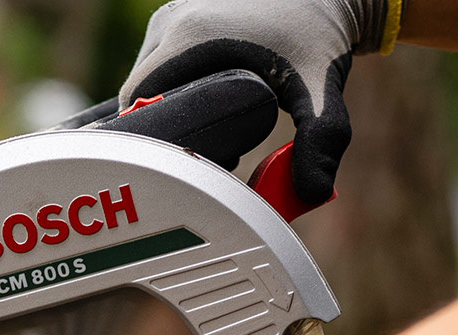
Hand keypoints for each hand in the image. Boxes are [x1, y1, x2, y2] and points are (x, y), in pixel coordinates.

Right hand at [119, 0, 396, 205]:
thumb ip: (319, 144)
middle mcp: (173, 20)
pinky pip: (159, 65)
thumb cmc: (319, 37)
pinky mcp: (180, 17)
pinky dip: (176, 90)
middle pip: (139, 94)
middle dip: (167, 129)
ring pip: (148, 80)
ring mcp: (173, 15)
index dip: (156, 141)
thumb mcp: (319, 92)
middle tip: (211, 152)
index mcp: (191, 37)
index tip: (190, 161)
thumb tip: (313, 193)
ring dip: (171, 110)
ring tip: (215, 130)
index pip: (137, 103)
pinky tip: (209, 107)